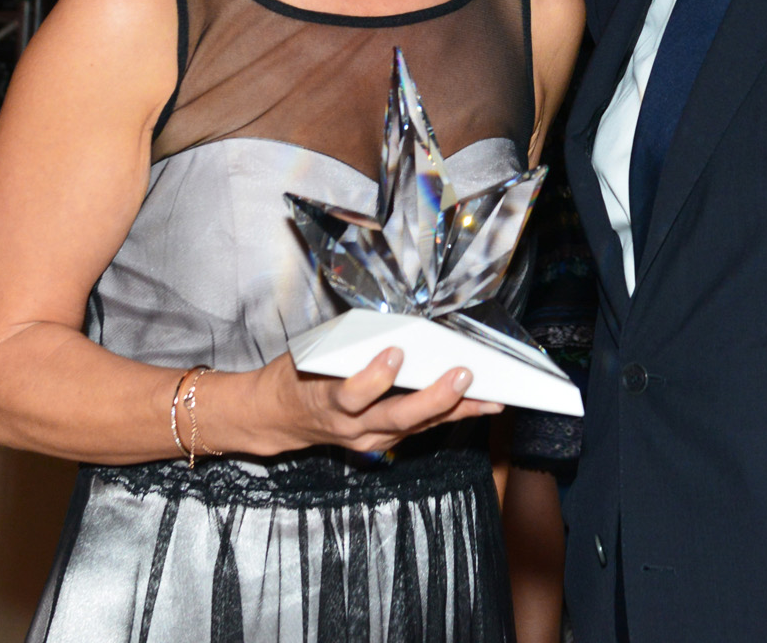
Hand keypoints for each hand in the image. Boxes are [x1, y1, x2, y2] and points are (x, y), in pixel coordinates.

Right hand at [239, 347, 502, 456]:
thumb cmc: (297, 373)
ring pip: (414, 426)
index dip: (373, 377)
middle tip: (462, 375)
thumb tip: (397, 322)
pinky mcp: (380, 443)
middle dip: (432, 398)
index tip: (395, 353)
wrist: (275, 416)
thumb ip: (350, 344)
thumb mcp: (312, 352)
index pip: (351, 393)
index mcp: (325, 396)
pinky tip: (481, 404)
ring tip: (490, 396)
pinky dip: (451, 415)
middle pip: (394, 417)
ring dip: (454, 410)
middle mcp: (348, 424)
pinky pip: (419, 429)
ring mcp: (366, 439)